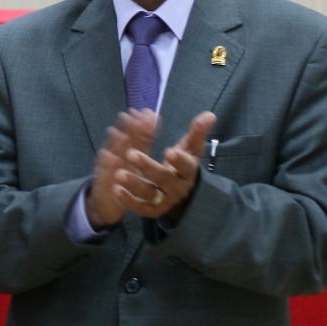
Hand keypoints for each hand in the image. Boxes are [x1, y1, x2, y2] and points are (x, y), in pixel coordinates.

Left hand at [87, 110, 215, 224]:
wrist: (178, 191)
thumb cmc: (181, 164)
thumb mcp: (189, 148)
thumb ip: (196, 132)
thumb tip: (210, 114)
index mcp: (188, 171)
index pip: (186, 166)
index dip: (179, 160)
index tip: (169, 151)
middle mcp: (177, 187)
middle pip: (163, 178)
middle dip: (147, 166)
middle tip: (131, 153)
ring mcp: (165, 200)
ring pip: (149, 193)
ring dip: (134, 184)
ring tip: (119, 174)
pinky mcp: (153, 210)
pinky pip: (140, 208)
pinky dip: (129, 201)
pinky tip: (116, 190)